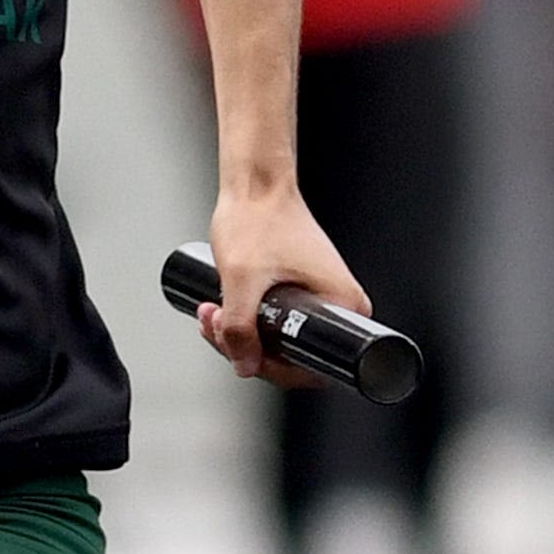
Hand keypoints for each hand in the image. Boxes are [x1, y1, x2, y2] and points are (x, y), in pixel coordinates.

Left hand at [196, 185, 366, 388]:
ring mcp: (319, 299)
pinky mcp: (300, 291)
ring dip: (236, 332)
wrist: (254, 185)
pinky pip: (272, 321)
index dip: (269, 367)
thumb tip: (245, 366)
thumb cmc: (258, 220)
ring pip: (275, 338)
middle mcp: (339, 306)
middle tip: (213, 323)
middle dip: (243, 345)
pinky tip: (217, 307)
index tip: (237, 351)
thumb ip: (240, 326)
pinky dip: (243, 319)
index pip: (313, 367)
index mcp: (344, 307)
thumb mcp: (241, 279)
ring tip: (209, 310)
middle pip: (291, 354)